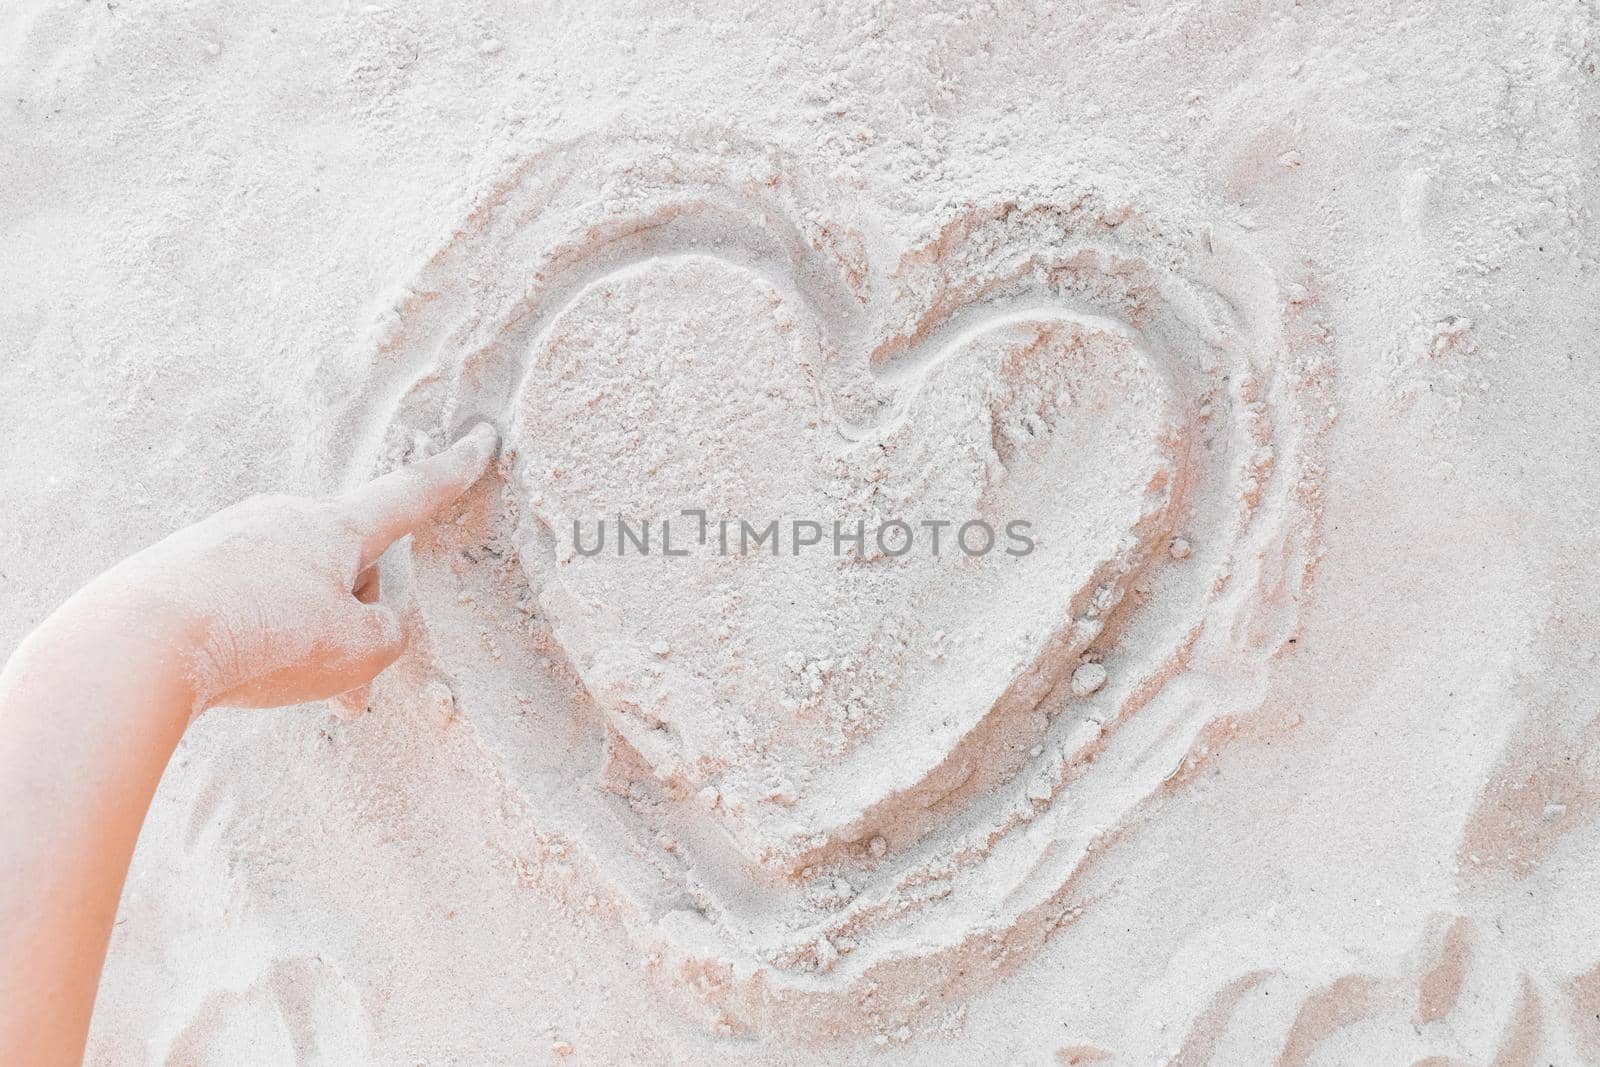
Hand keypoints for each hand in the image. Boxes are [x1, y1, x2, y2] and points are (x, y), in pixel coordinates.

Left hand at [90, 422, 499, 713]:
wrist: (140, 643)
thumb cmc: (265, 640)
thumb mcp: (360, 650)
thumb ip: (385, 635)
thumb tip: (362, 625)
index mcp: (336, 526)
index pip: (410, 495)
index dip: (453, 474)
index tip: (480, 439)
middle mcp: (281, 517)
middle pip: (344, 567)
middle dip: (354, 625)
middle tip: (353, 695)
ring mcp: (226, 538)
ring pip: (290, 590)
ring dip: (304, 640)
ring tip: (290, 693)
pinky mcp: (182, 567)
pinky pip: (240, 601)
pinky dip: (254, 639)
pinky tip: (234, 674)